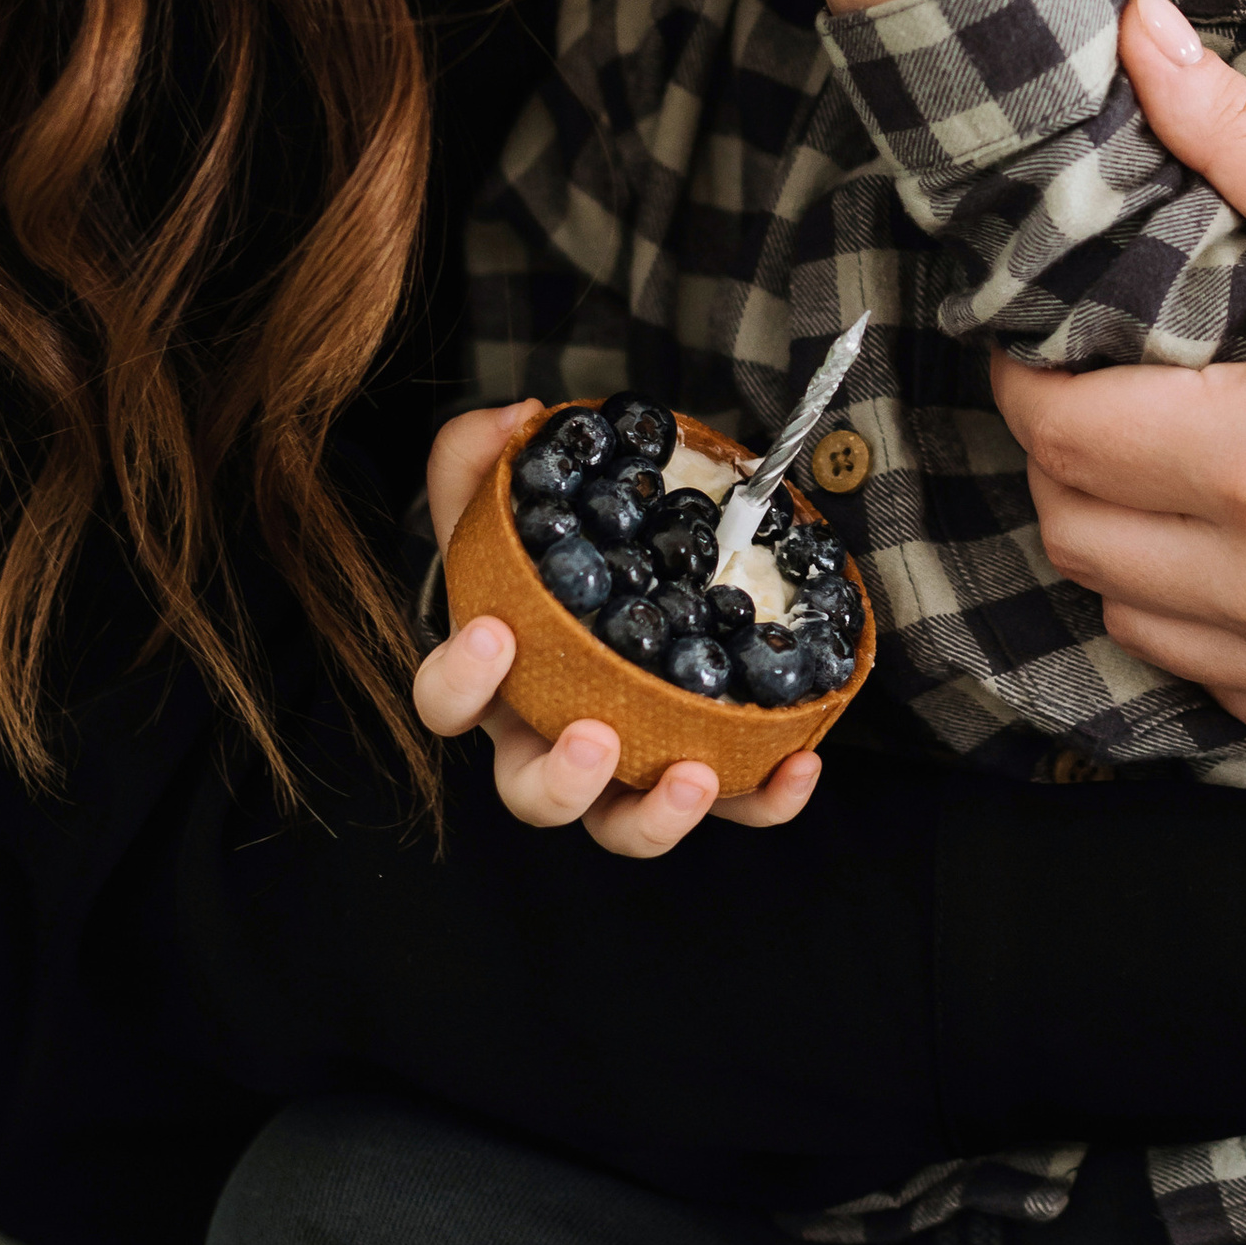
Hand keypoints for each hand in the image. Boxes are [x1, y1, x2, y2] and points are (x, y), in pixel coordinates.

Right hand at [412, 403, 822, 856]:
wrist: (614, 559)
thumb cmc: (545, 546)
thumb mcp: (499, 492)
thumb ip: (484, 452)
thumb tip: (519, 419)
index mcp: (495, 679)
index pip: (447, 701)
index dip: (461, 680)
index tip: (498, 632)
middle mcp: (548, 736)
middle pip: (533, 795)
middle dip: (561, 780)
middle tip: (597, 737)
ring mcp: (626, 766)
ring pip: (622, 826)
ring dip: (654, 816)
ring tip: (691, 774)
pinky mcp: (700, 766)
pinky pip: (733, 805)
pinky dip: (763, 801)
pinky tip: (798, 766)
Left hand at [994, 0, 1245, 779]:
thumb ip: (1242, 136)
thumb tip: (1129, 30)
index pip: (1063, 432)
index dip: (1031, 376)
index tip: (1049, 341)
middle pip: (1077, 534)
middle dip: (1066, 458)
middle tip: (1104, 397)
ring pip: (1135, 622)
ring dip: (1129, 548)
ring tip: (1176, 470)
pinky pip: (1228, 691)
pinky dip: (1215, 629)